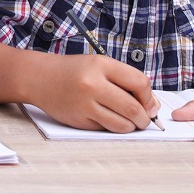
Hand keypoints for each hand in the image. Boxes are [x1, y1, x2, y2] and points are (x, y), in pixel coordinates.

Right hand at [33, 54, 159, 132]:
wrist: (40, 78)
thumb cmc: (74, 71)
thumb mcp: (99, 66)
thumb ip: (125, 81)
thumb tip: (152, 105)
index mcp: (101, 65)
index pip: (139, 83)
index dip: (149, 97)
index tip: (150, 104)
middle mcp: (93, 84)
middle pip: (133, 108)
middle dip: (144, 118)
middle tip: (145, 120)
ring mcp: (85, 104)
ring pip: (122, 124)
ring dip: (131, 126)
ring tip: (129, 122)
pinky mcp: (79, 120)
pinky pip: (105, 129)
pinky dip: (112, 127)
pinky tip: (107, 118)